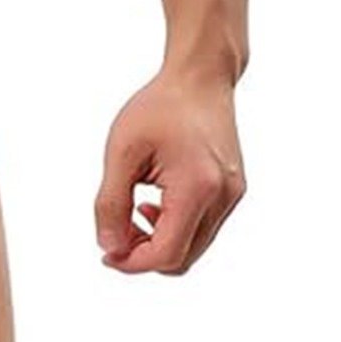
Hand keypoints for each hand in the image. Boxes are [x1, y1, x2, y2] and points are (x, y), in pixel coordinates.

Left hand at [95, 70, 245, 274]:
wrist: (199, 79)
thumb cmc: (159, 108)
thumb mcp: (121, 153)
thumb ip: (111, 204)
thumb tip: (108, 247)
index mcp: (198, 188)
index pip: (167, 254)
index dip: (132, 263)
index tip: (107, 254)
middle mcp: (224, 198)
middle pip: (183, 258)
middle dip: (144, 255)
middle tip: (114, 234)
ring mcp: (233, 195)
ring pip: (194, 246)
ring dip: (159, 242)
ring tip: (132, 213)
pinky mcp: (233, 190)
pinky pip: (204, 228)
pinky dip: (176, 228)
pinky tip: (153, 204)